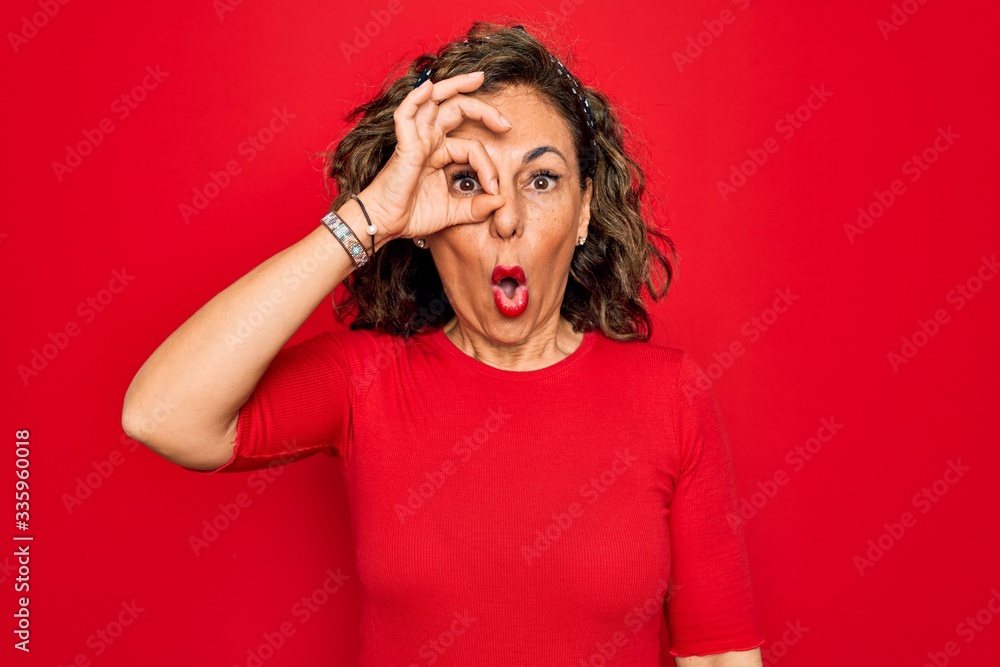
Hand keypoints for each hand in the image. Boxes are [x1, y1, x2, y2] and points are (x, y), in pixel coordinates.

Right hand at [359, 71, 511, 240]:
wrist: (385, 224)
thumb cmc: (412, 215)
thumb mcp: (453, 212)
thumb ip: (476, 207)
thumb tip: (500, 202)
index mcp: (440, 153)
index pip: (473, 146)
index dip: (488, 166)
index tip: (495, 189)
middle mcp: (429, 140)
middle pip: (456, 108)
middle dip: (483, 108)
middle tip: (505, 121)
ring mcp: (416, 139)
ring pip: (434, 100)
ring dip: (456, 85)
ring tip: (479, 78)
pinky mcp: (404, 145)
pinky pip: (406, 114)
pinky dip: (415, 98)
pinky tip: (428, 88)